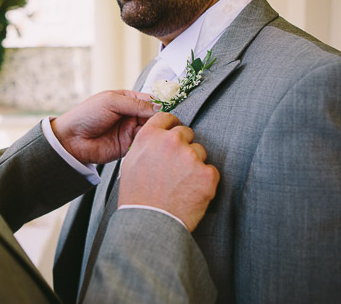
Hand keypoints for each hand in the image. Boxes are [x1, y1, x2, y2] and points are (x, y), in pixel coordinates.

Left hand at [51, 90, 156, 164]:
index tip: (170, 108)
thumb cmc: (85, 116)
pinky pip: (143, 144)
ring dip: (155, 132)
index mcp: (126, 100)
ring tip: (158, 132)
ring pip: (150, 130)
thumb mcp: (111, 102)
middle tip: (166, 122)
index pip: (149, 100)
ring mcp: (129, 131)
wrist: (71, 140)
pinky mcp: (128, 146)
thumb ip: (136, 104)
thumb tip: (158, 106)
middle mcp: (130, 115)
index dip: (160, 104)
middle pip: (153, 116)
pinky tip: (150, 142)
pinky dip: (148, 144)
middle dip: (160, 119)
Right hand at [118, 112, 218, 231]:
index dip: (171, 127)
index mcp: (150, 136)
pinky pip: (210, 171)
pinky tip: (190, 193)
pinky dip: (204, 181)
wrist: (150, 222)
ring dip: (194, 164)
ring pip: (200, 152)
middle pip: (186, 133)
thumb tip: (157, 140)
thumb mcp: (131, 162)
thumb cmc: (137, 197)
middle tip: (175, 168)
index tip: (173, 136)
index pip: (167, 117)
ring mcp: (191, 156)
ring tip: (180, 184)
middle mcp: (171, 141)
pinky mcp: (207, 174)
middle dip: (183, 147)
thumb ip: (146, 145)